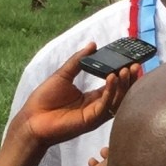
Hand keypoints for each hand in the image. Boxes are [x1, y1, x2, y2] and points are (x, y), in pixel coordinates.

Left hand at [12, 43, 139, 146]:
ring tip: (125, 69)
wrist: (30, 119)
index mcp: (93, 97)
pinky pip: (105, 105)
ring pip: (117, 100)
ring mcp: (95, 114)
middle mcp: (97, 106)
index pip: (114, 85)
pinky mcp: (90, 120)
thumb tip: (93, 44)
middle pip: (120, 93)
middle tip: (135, 65)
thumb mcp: (64, 74)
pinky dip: (110, 92)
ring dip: (123, 85)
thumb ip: (79, 60)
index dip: (123, 75)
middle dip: (129, 80)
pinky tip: (111, 78)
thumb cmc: (44, 99)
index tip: (130, 62)